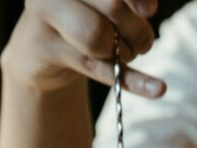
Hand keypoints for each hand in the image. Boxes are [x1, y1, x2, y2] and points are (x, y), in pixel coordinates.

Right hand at [1, 0, 166, 97]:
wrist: (39, 51)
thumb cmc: (81, 19)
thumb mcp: (103, 6)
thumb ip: (126, 2)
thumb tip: (148, 9)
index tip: (149, 11)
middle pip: (113, 6)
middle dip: (136, 30)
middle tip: (142, 44)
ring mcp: (44, 14)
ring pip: (97, 36)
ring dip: (124, 53)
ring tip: (125, 55)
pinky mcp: (42, 47)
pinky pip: (94, 66)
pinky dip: (131, 80)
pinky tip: (157, 89)